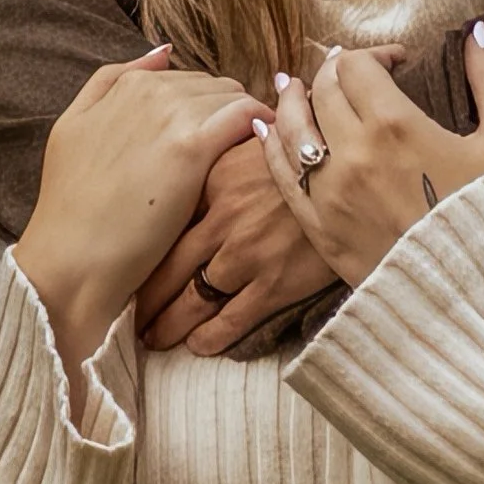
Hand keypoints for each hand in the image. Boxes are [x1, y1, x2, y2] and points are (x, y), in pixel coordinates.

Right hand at [14, 47, 261, 381]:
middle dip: (230, 111)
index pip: (187, 79)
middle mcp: (149, 90)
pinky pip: (246, 116)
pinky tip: (268, 156)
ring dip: (251, 120)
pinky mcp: (191, 148)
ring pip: (235, 97)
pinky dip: (263, 127)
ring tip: (257, 156)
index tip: (216, 134)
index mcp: (125, 85)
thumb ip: (109, 83)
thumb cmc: (72, 207)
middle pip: (215, 86)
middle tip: (240, 150)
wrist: (72, 257)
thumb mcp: (72, 127)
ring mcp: (170, 115)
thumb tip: (164, 53)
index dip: (206, 106)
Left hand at [138, 132, 339, 349]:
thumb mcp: (258, 138)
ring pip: (192, 300)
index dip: (140, 247)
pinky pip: (232, 319)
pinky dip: (209, 337)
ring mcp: (248, 254)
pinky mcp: (276, 283)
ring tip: (153, 338)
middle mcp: (223, 219)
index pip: (163, 222)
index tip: (124, 262)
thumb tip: (196, 154)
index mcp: (211, 179)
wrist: (359, 170)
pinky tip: (196, 346)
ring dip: (168, 324)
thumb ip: (223, 152)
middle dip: (144, 298)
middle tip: (125, 315)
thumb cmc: (312, 148)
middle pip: (167, 267)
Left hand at [258, 20, 483, 286]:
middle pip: (321, 89)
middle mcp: (352, 152)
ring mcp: (328, 192)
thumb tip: (477, 32)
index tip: (394, 63)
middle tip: (350, 74)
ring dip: (291, 100)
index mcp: (396, 124)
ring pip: (290, 126)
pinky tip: (268, 130)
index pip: (357, 65)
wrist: (476, 298)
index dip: (373, 53)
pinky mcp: (318, 228)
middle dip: (334, 72)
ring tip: (294, 88)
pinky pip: (279, 174)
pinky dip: (270, 144)